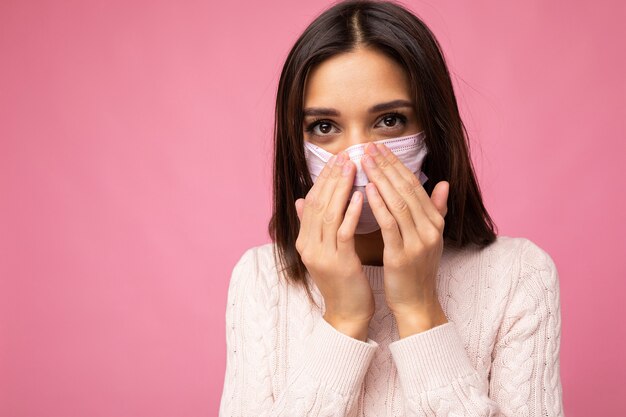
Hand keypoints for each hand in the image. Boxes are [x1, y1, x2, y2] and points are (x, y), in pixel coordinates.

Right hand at [295, 151, 374, 339]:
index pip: (312, 202)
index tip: (336, 159)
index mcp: (304, 241)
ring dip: (341, 189)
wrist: (347, 313)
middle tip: (344, 156)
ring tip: (351, 168)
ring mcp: (322, 255)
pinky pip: (344, 232)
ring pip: (329, 214)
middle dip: (331, 178)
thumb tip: (300, 200)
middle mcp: (308, 245)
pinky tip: (360, 196)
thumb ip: (312, 225)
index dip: (323, 179)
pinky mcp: (339, 263)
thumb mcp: (324, 251)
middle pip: (319, 204)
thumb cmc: (342, 280)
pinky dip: (351, 212)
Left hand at [361, 142, 448, 334]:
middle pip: (406, 189)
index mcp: (435, 222)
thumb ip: (437, 210)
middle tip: (368, 147)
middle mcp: (429, 229)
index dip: (397, 165)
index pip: (414, 185)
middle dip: (386, 166)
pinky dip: (379, 205)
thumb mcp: (430, 238)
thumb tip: (444, 184)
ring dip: (380, 179)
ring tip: (364, 161)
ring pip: (398, 203)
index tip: (380, 148)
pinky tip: (368, 189)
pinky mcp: (402, 255)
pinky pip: (390, 224)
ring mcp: (417, 242)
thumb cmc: (418, 270)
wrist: (417, 303)